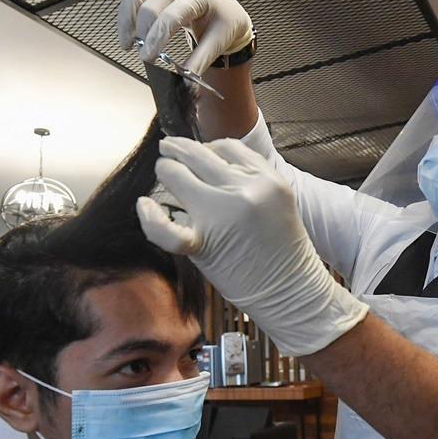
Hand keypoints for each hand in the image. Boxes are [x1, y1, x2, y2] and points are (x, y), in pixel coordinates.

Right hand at [95, 0, 253, 75]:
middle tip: (143, 55)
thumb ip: (200, 60)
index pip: (172, 16)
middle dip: (143, 33)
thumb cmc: (222, 22)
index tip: (149, 58)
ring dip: (126, 17)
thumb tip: (186, 80)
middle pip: (151, 5)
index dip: (157, 38)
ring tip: (127, 41)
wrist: (224, 7)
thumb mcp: (218, 42)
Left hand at [137, 137, 367, 356]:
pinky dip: (150, 216)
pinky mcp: (204, 245)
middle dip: (177, 151)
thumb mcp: (279, 202)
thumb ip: (250, 179)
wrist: (292, 291)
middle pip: (197, 154)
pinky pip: (166, 228)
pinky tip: (145, 205)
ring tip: (165, 176)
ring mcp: (222, 216)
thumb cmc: (283, 250)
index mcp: (266, 178)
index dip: (206, 149)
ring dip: (166, 172)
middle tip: (168, 154)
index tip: (200, 158)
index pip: (225, 147)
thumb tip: (208, 161)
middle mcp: (244, 191)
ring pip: (176, 175)